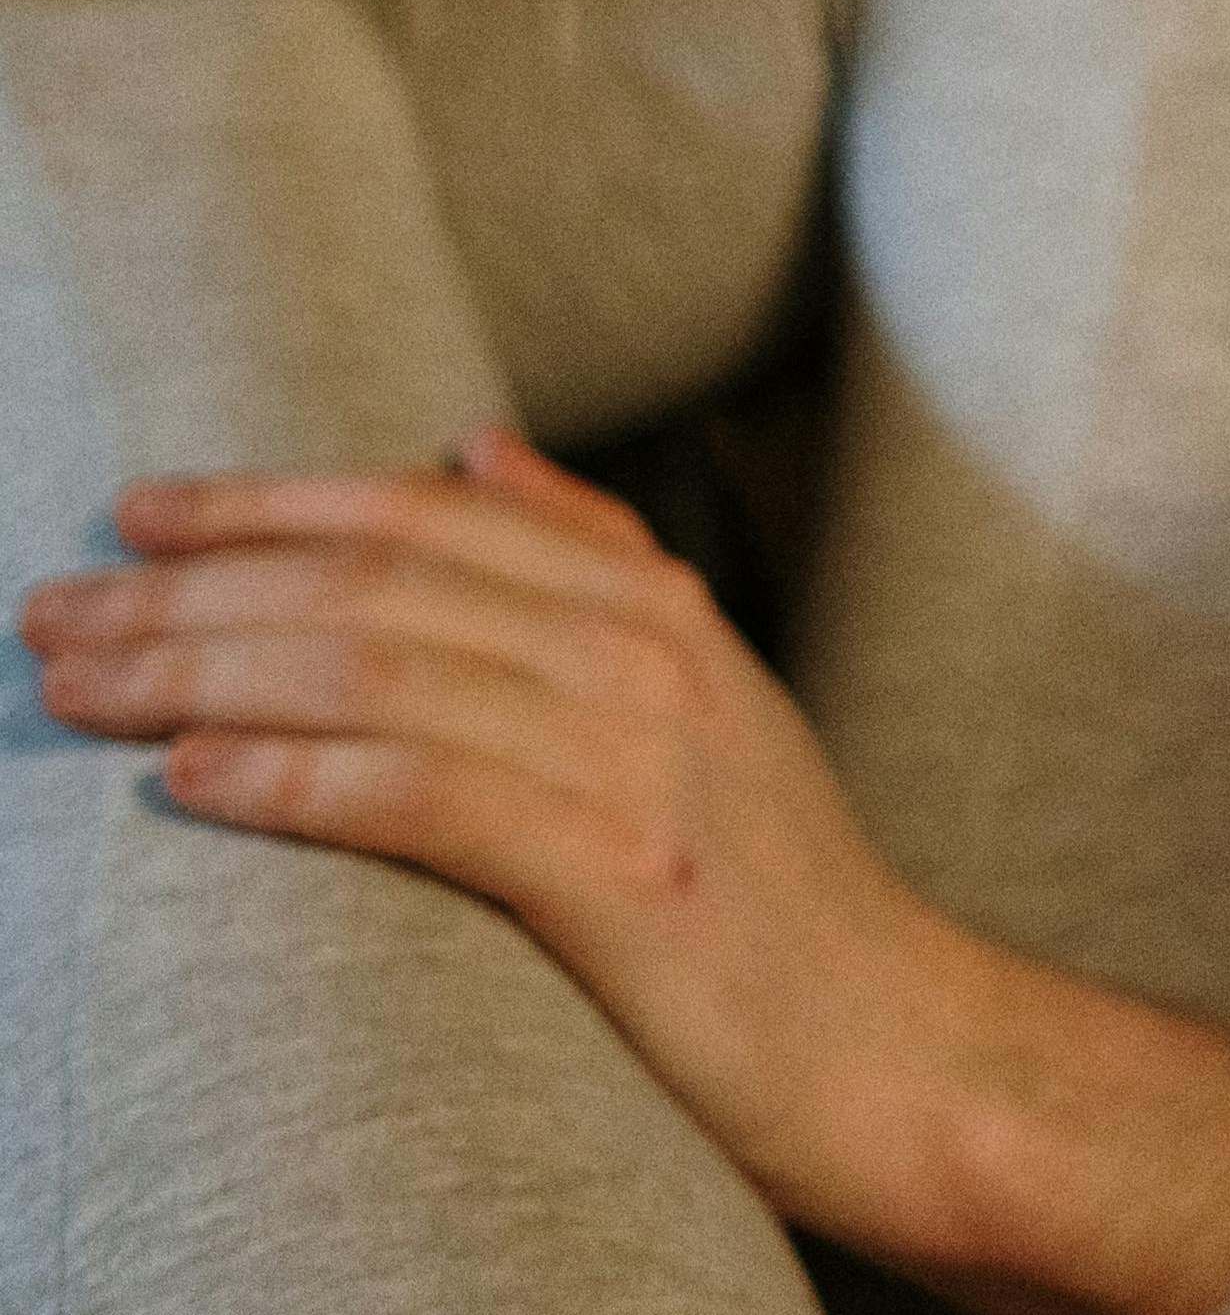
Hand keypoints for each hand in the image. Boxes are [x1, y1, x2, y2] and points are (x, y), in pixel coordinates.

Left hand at [19, 428, 980, 1259]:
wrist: (891, 1040)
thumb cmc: (771, 885)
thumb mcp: (702, 692)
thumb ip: (591, 561)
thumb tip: (473, 443)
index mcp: (651, 603)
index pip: (425, 511)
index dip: (269, 501)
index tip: (136, 512)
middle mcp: (641, 653)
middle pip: (379, 582)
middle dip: (196, 587)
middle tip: (50, 610)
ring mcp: (634, 757)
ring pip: (379, 671)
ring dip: (204, 671)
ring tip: (79, 684)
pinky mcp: (614, 874)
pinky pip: (425, 796)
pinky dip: (298, 775)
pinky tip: (194, 777)